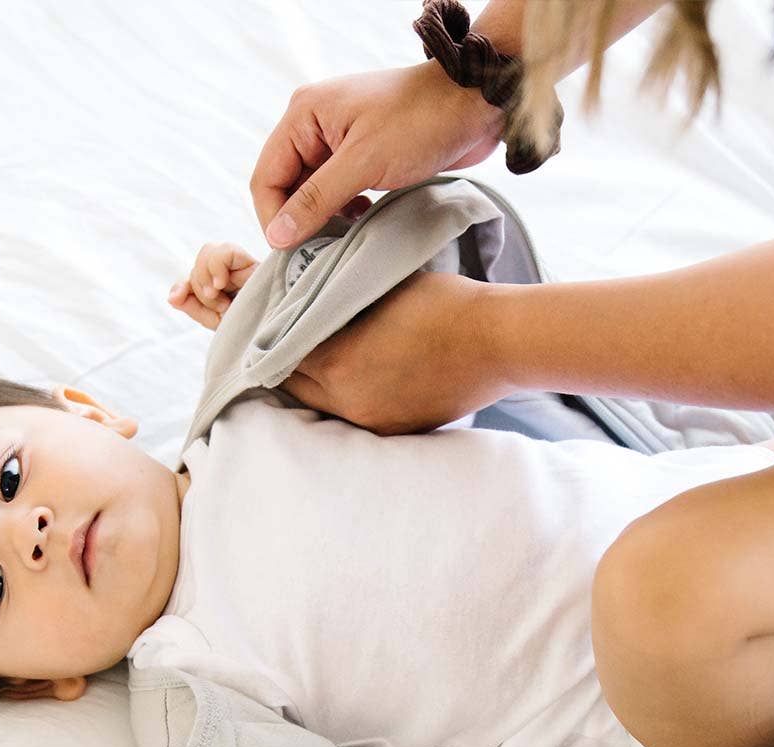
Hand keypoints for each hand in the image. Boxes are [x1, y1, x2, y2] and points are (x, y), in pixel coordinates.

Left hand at [167, 242, 258, 328]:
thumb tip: (171, 296)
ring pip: (209, 251)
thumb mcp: (214, 320)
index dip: (184, 285)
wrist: (271, 341)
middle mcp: (235, 271)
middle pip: (200, 260)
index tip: (178, 298)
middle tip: (219, 307)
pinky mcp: (255, 263)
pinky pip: (226, 250)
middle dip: (200, 286)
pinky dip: (217, 266)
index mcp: (226, 284)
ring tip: (222, 301)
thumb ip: (192, 305)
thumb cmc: (249, 333)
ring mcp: (246, 265)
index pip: (196, 273)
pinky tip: (223, 284)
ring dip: (207, 278)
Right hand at [251, 61, 503, 248]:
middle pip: (286, 187)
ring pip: (312, 193)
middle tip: (319, 253)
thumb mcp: (363, 163)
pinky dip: (343, 212)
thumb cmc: (420, 122)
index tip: (294, 253)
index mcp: (303, 115)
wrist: (473, 106)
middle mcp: (314, 125)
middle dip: (299, 221)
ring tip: (341, 240)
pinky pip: (337, 192)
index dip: (274, 218)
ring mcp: (338, 140)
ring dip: (322, 220)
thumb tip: (277, 236)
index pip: (266, 177)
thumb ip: (317, 200)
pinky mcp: (362, 155)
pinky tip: (359, 222)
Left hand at [280, 270, 509, 434]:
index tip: (277, 319)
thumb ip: (333, 302)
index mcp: (337, 365)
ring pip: (324, 404)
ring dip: (319, 383)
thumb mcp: (376, 289)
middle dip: (291, 362)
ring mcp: (373, 422)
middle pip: (296, 386)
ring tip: (327, 355)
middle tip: (293, 337)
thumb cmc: (442, 304)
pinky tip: (362, 374)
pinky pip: (355, 414)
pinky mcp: (395, 430)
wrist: (498, 341)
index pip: (279, 354)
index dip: (275, 334)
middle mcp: (348, 402)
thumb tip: (306, 302)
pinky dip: (350, 396)